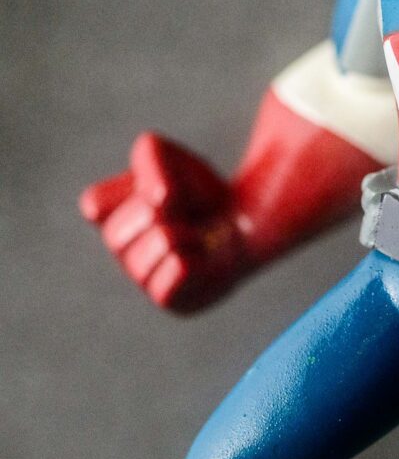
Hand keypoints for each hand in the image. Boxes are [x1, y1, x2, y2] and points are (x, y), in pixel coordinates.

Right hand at [79, 132, 249, 312]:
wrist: (244, 222)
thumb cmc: (198, 193)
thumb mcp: (171, 158)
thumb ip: (151, 155)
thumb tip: (161, 197)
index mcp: (111, 222)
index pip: (95, 205)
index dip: (133, 187)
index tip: (162, 186)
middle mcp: (123, 256)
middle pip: (119, 234)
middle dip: (161, 210)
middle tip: (184, 208)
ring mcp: (147, 282)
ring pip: (153, 251)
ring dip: (181, 233)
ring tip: (198, 233)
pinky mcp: (177, 302)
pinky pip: (171, 283)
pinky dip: (191, 260)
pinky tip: (203, 254)